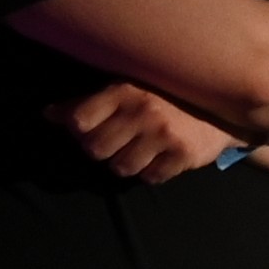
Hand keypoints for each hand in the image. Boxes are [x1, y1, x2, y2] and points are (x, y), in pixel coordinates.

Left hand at [51, 80, 243, 182]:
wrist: (220, 108)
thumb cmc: (163, 98)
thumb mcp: (124, 91)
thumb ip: (86, 104)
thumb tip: (48, 115)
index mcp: (124, 91)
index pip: (79, 122)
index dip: (80, 131)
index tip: (93, 128)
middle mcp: (143, 112)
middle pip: (95, 149)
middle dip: (102, 150)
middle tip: (117, 142)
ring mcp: (164, 135)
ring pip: (121, 167)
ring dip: (126, 163)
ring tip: (138, 151)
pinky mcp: (183, 155)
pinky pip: (150, 178)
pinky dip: (151, 172)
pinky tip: (159, 158)